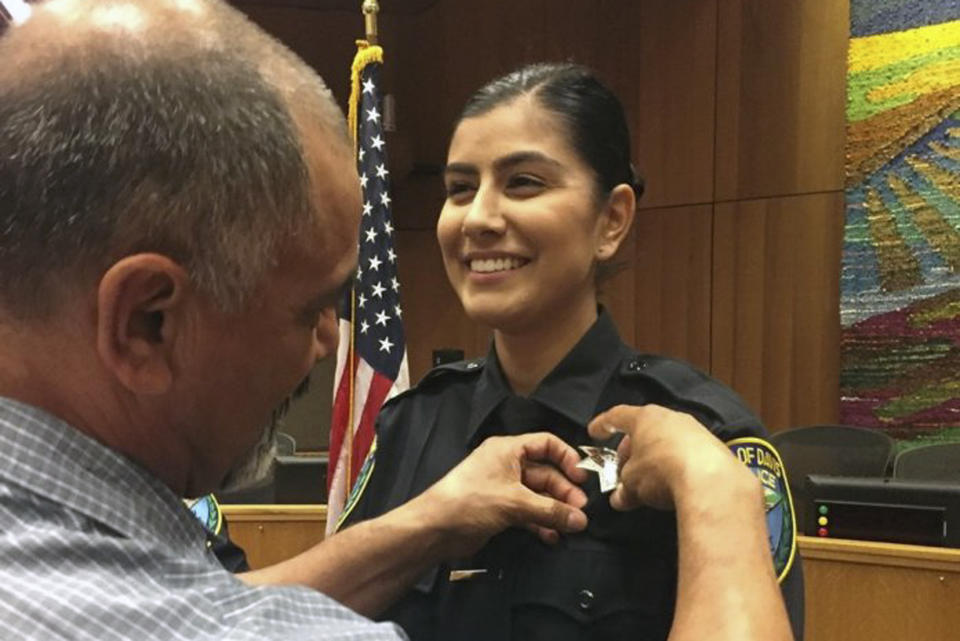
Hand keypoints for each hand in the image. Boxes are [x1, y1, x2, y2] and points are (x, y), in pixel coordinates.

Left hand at [415, 432, 588, 557]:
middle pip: (545, 473)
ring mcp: (504, 488)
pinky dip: (541, 522)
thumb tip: (581, 520)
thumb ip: (550, 510)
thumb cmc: (471, 502)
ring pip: (538, 495)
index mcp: (508, 449)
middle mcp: (507, 465)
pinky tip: (553, 536)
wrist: (435, 529)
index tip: (583, 478)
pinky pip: (528, 512)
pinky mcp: (500, 510)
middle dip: (564, 492)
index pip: (546, 443)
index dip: (567, 458)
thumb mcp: (514, 502)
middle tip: (581, 511)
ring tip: (572, 526)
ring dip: (554, 510)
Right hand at [588, 404, 752, 511]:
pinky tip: (673, 484)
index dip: (603, 425)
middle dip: (631, 450)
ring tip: (648, 481)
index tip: (594, 432)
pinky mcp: (714, 448)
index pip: (617, 416)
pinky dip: (676, 466)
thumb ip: (623, 488)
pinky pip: (687, 454)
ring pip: (667, 441)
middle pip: (644, 429)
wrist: (712, 481)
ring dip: (654, 459)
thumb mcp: (632, 483)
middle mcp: (671, 417)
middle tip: (623, 470)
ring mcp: (696, 431)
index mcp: (645, 417)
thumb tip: (620, 497)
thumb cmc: (661, 471)